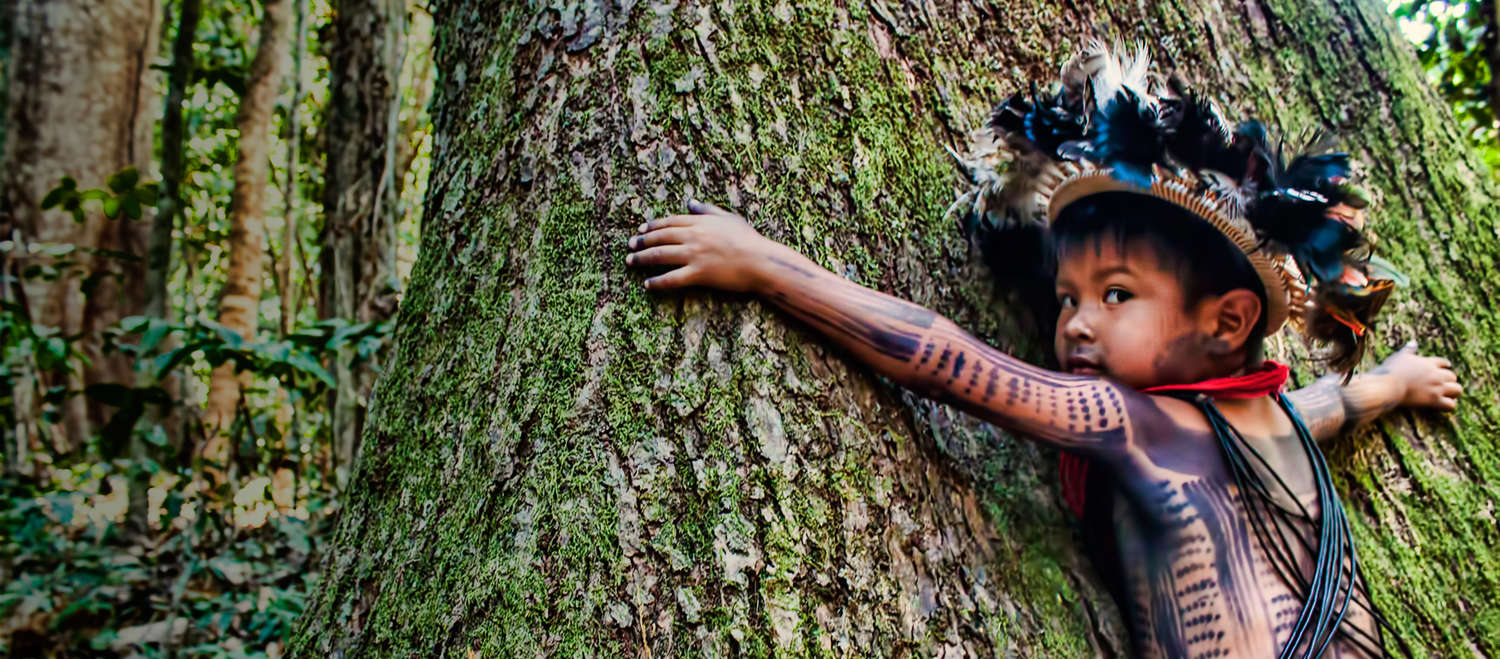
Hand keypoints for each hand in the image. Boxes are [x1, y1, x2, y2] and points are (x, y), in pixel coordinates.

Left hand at [625, 199, 776, 292]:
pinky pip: (672, 279)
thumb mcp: (729, 218)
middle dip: (642, 241)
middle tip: (630, 246)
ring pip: (660, 255)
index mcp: (700, 222)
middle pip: (660, 237)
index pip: (669, 222)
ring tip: (630, 262)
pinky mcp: (698, 274)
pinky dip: (657, 281)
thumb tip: (690, 202)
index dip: (652, 226)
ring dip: (642, 259)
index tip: (641, 229)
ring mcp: (694, 255)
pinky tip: (647, 284)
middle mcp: (693, 237)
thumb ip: (707, 209)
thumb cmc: (749, 239)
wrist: (760, 261)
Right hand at [1378, 341, 1461, 410]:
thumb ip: (1409, 349)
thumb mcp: (1399, 356)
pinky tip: (1444, 405)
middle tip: (1444, 384)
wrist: (1388, 385)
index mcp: (1428, 363)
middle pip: (1452, 376)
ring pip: (1457, 390)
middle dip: (1449, 380)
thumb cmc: (1391, 370)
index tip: (1445, 368)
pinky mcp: (1434, 400)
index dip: (1445, 366)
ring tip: (1448, 395)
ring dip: (1453, 392)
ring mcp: (1436, 388)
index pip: (1444, 362)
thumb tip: (1413, 342)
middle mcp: (1436, 375)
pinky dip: (1450, 405)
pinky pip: (1451, 405)